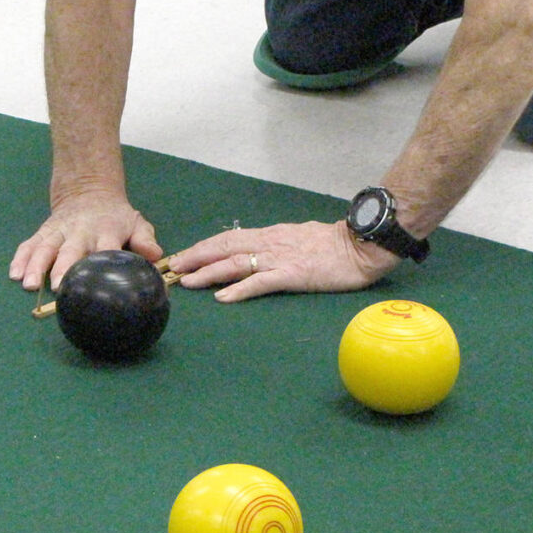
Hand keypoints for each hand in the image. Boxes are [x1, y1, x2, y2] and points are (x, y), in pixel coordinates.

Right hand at [10, 191, 161, 290]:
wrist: (89, 190)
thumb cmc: (116, 217)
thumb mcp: (136, 223)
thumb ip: (145, 240)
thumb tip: (155, 256)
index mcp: (105, 231)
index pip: (103, 247)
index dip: (99, 261)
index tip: (95, 279)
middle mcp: (79, 232)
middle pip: (69, 251)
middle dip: (62, 268)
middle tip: (58, 287)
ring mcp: (58, 232)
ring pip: (44, 248)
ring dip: (35, 266)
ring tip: (29, 285)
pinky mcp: (43, 232)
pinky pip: (29, 245)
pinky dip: (20, 259)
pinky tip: (14, 274)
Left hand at [168, 220, 399, 302]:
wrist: (361, 245)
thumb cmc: (331, 245)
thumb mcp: (295, 238)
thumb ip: (273, 244)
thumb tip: (253, 251)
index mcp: (267, 236)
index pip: (226, 239)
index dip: (201, 247)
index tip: (181, 257)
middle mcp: (267, 243)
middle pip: (222, 248)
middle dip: (194, 257)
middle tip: (171, 268)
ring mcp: (278, 259)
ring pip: (235, 263)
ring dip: (208, 273)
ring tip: (187, 282)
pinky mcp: (292, 275)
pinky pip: (260, 282)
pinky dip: (239, 289)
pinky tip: (223, 297)